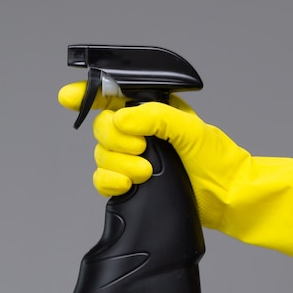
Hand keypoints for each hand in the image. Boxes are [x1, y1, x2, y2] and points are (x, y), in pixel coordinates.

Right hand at [58, 81, 250, 228]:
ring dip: (120, 164)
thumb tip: (121, 119)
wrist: (225, 197)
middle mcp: (137, 132)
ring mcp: (132, 158)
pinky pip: (103, 180)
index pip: (112, 96)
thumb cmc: (216, 159)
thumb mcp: (190, 129)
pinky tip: (128, 184)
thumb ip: (156, 117)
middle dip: (117, 139)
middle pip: (102, 128)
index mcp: (151, 110)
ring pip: (101, 155)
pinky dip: (110, 181)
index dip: (86, 95)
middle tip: (143, 148)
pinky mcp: (129, 183)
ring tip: (147, 172)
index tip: (67, 98)